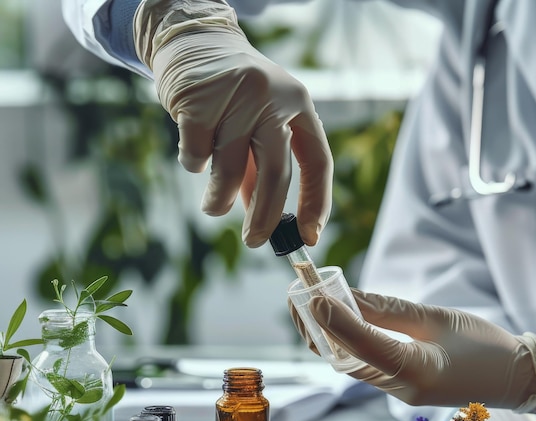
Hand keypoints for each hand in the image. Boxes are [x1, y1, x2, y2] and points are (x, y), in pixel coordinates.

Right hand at [134, 0, 332, 247]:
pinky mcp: (197, 102)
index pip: (318, 162)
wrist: (193, 40)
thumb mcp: (261, 124)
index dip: (316, 203)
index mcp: (299, 104)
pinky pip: (196, 159)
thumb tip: (264, 218)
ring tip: (213, 206)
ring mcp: (235, 98)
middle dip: (265, 218)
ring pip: (229, 173)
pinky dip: (193, 165)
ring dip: (218, 201)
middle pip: (276, 174)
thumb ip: (264, 168)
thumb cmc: (235, 95)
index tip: (309, 236)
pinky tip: (194, 145)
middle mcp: (273, 99)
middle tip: (255, 242)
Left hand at [290, 289, 535, 412]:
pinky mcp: (398, 388)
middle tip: (299, 297)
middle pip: (346, 360)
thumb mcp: (439, 318)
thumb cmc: (486, 347)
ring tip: (308, 303)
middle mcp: (402, 389)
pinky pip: (362, 366)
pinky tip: (334, 319)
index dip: (337, 321)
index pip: (367, 346)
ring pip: (348, 364)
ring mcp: (398, 393)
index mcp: (420, 372)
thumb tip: (349, 296)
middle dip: (318, 329)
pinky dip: (344, 342)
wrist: (513, 379)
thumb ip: (391, 310)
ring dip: (326, 335)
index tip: (315, 297)